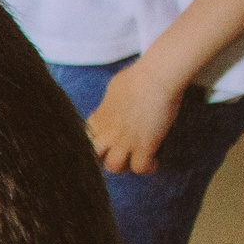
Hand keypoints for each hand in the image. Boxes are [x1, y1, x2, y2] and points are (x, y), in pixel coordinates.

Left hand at [86, 59, 182, 174]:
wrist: (158, 75)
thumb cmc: (139, 75)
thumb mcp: (115, 88)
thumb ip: (110, 102)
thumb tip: (114, 103)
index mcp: (99, 118)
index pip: (85, 140)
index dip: (95, 144)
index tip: (106, 143)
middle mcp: (108, 133)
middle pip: (94, 158)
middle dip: (103, 159)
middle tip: (118, 156)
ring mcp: (124, 141)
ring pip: (114, 167)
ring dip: (124, 166)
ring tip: (136, 161)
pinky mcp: (144, 145)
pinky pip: (140, 167)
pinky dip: (147, 168)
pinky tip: (154, 163)